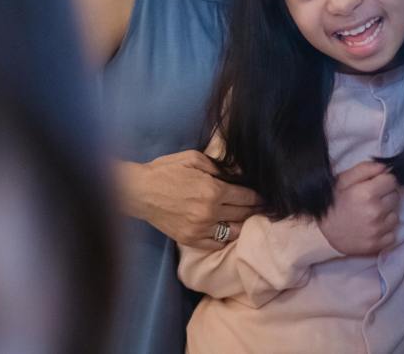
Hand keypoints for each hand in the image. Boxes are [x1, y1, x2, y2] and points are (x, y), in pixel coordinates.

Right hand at [115, 151, 260, 248]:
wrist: (138, 191)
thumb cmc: (165, 171)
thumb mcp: (193, 158)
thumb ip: (218, 166)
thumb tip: (238, 174)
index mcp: (213, 191)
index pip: (246, 197)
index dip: (258, 197)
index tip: (265, 197)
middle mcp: (210, 213)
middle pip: (243, 215)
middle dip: (255, 210)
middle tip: (263, 208)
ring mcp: (200, 229)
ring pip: (234, 232)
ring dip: (243, 225)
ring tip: (248, 220)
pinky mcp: (191, 240)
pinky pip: (217, 244)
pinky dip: (226, 238)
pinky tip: (229, 231)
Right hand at [319, 160, 399, 255]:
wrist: (325, 232)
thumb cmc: (333, 202)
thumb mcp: (342, 180)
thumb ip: (364, 169)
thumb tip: (385, 167)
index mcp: (366, 193)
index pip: (391, 180)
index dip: (383, 181)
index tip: (374, 185)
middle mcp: (375, 212)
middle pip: (395, 196)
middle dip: (385, 196)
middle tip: (370, 199)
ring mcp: (378, 230)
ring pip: (395, 214)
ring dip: (386, 213)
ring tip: (370, 213)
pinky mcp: (380, 244)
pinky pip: (393, 232)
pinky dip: (385, 229)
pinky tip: (372, 226)